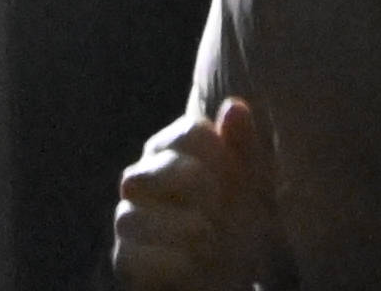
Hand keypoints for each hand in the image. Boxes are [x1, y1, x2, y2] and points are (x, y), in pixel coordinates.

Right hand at [109, 96, 279, 290]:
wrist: (235, 275)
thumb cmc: (242, 225)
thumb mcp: (253, 189)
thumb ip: (244, 149)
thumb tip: (234, 107)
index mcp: (174, 152)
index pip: (189, 133)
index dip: (218, 153)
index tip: (235, 179)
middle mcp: (143, 182)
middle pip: (142, 172)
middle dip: (188, 189)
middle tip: (219, 207)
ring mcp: (130, 223)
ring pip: (130, 218)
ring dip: (180, 228)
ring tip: (211, 240)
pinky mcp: (127, 263)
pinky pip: (130, 259)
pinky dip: (170, 262)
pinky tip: (196, 263)